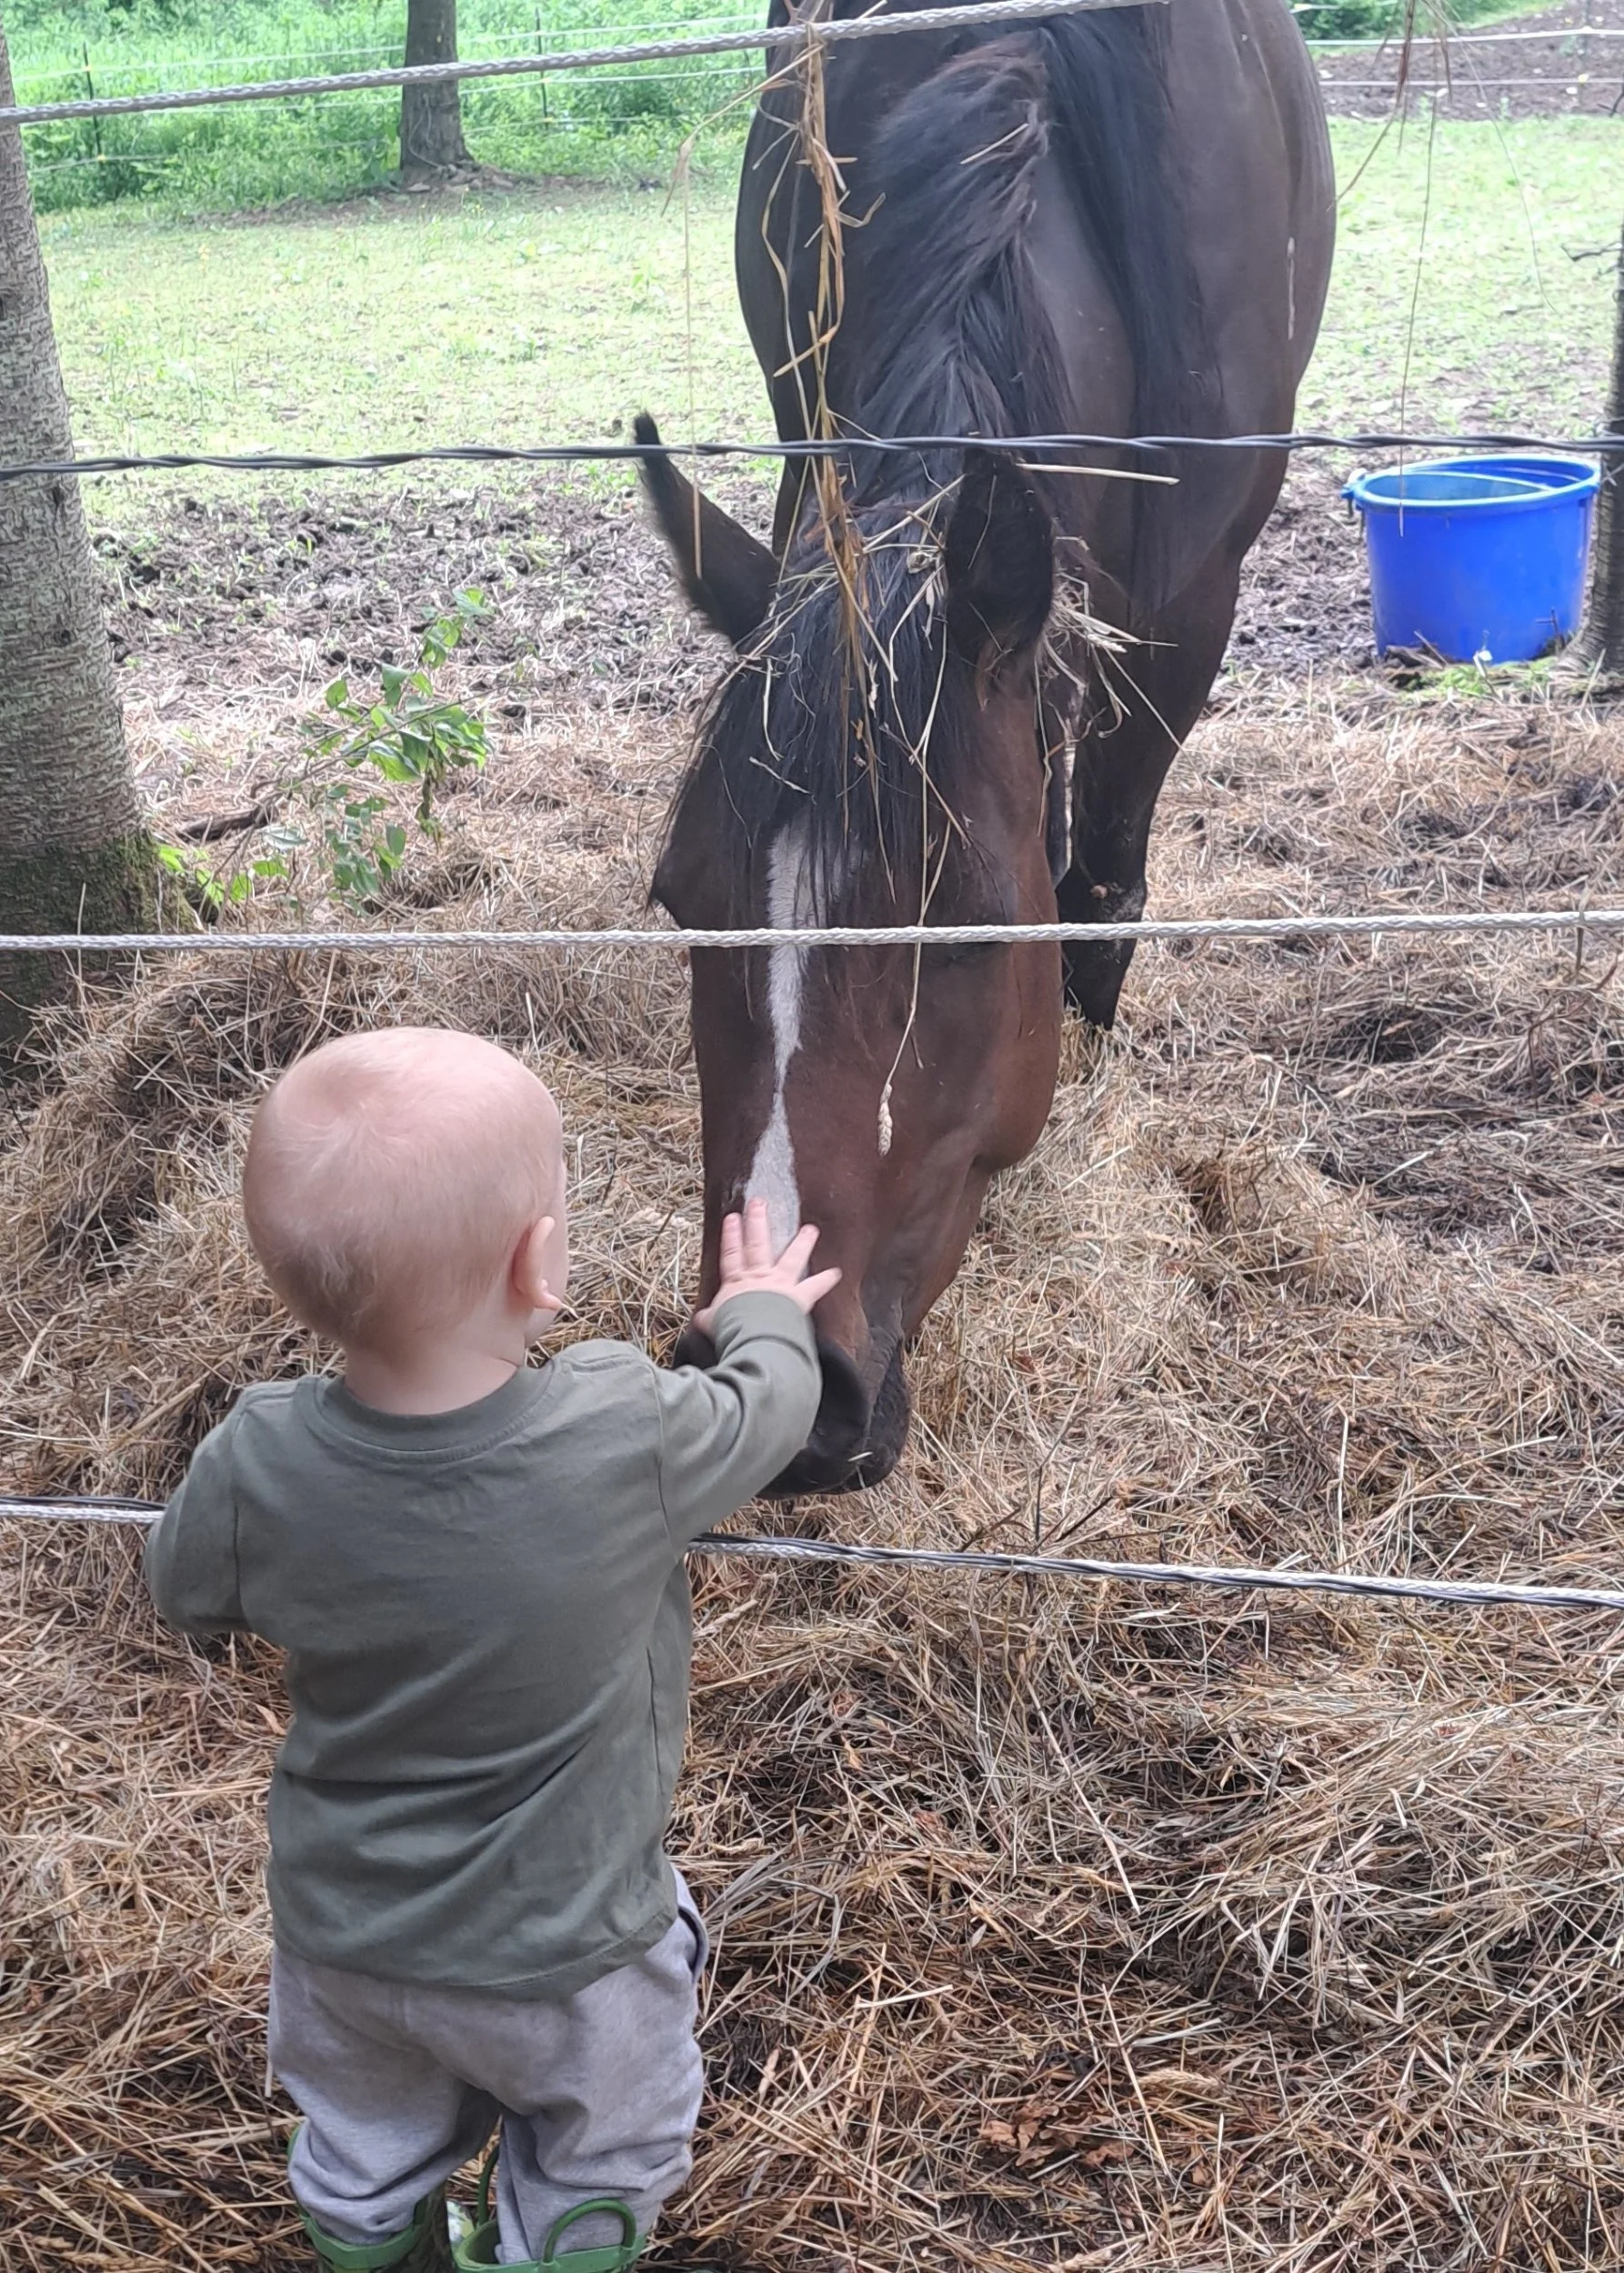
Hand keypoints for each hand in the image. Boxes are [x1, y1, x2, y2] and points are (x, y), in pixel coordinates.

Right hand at [693, 1197, 840, 1334]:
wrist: (752, 1333)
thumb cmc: (731, 1328)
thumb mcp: (713, 1322)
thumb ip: (708, 1317)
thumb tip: (699, 1318)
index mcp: (736, 1282)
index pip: (732, 1253)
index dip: (731, 1235)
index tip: (733, 1217)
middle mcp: (759, 1277)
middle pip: (758, 1244)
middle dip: (758, 1222)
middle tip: (760, 1203)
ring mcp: (780, 1283)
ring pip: (792, 1257)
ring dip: (801, 1242)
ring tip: (811, 1229)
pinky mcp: (798, 1297)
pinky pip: (815, 1287)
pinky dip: (826, 1280)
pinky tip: (837, 1272)